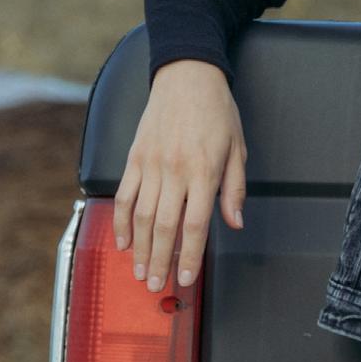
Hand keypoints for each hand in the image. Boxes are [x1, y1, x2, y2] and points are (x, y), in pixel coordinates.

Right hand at [112, 59, 246, 291]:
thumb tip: (235, 223)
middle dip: (160, 261)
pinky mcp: (135, 157)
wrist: (186, 75)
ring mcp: (151, 164)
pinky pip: (126, 195)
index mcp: (204, 171)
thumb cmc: (217, 111)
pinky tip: (124, 241)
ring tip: (140, 272)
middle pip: (165, 227)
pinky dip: (123, 221)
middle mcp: (175, 171)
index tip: (185, 279)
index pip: (195, 225)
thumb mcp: (238, 149)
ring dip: (141, 248)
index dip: (189, 257)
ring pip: (143, 216)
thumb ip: (235, 189)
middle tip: (156, 286)